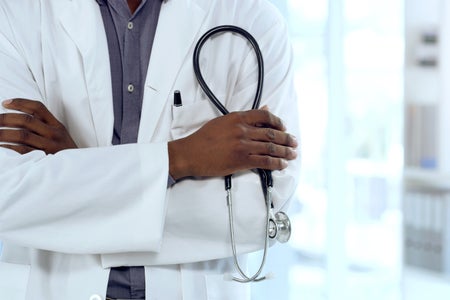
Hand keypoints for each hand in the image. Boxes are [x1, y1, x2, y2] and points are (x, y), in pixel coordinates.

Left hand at [0, 99, 77, 153]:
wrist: (80, 171)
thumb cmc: (65, 153)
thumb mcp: (61, 136)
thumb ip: (46, 127)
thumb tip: (19, 119)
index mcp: (57, 126)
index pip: (38, 108)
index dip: (20, 103)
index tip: (5, 103)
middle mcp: (54, 134)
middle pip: (26, 120)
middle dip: (5, 118)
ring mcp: (49, 146)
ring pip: (22, 134)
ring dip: (3, 133)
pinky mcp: (44, 159)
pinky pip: (22, 151)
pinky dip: (9, 148)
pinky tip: (1, 147)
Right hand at [168, 108, 297, 179]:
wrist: (190, 154)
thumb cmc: (203, 139)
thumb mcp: (222, 121)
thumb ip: (243, 117)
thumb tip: (263, 109)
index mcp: (237, 118)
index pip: (264, 116)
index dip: (278, 121)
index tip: (284, 127)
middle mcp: (242, 130)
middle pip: (271, 133)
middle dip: (286, 138)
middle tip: (294, 142)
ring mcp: (242, 146)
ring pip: (271, 147)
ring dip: (285, 152)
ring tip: (292, 154)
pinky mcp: (241, 160)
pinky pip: (265, 161)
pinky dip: (276, 163)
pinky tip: (282, 164)